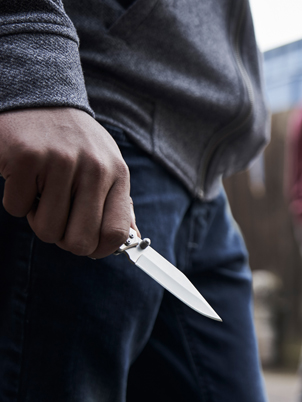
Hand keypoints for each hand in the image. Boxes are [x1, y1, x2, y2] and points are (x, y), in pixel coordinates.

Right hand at [0, 107, 138, 257]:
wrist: (41, 97)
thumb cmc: (77, 142)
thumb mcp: (108, 166)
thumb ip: (119, 204)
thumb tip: (131, 239)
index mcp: (118, 174)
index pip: (116, 233)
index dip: (99, 250)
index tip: (88, 246)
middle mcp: (94, 169)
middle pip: (80, 241)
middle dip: (65, 239)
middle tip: (59, 219)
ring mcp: (61, 163)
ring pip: (46, 230)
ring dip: (39, 218)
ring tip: (44, 191)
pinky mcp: (26, 159)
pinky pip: (17, 208)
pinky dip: (18, 200)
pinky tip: (27, 177)